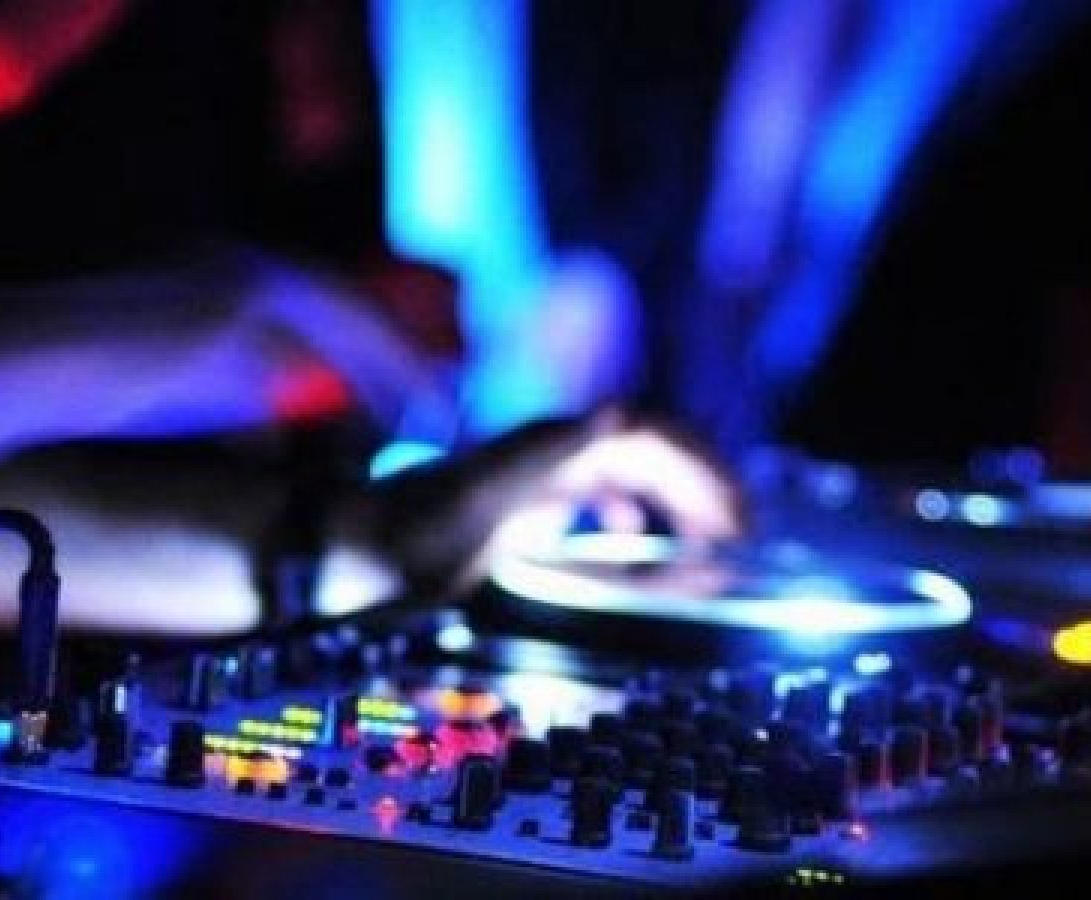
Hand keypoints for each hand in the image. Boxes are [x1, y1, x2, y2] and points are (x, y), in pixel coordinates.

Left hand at [371, 409, 743, 596]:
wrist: (348, 553)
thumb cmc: (414, 534)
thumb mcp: (485, 496)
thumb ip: (550, 454)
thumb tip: (622, 413)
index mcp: (556, 441)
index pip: (652, 432)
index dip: (702, 464)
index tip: (737, 510)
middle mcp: (553, 449)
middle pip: (649, 451)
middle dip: (701, 483)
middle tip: (742, 531)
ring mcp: (538, 476)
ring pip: (628, 473)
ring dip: (674, 498)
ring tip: (711, 537)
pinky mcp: (523, 505)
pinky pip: (596, 497)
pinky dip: (631, 514)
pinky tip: (637, 540)